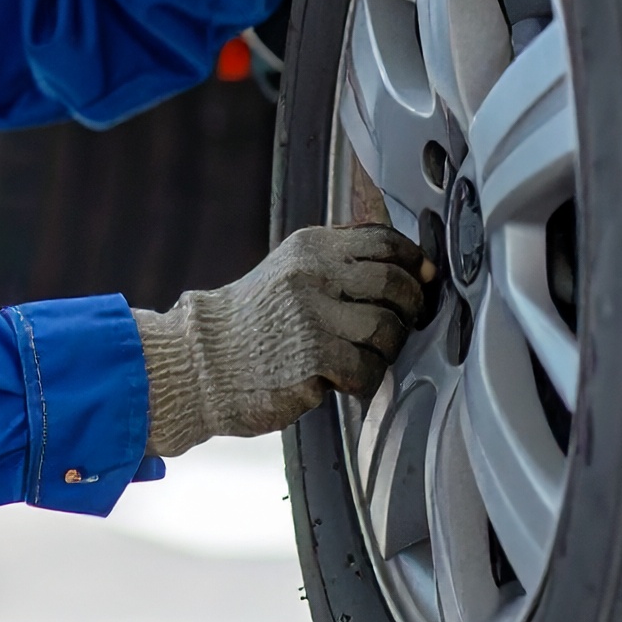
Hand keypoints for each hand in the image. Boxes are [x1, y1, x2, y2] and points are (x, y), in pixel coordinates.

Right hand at [135, 223, 428, 459]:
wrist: (200, 362)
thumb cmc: (251, 324)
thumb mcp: (290, 274)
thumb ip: (340, 266)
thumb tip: (414, 270)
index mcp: (310, 248)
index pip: (383, 240)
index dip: (412, 260)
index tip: (421, 278)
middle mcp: (313, 274)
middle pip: (395, 282)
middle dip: (410, 307)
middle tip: (398, 325)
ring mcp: (312, 315)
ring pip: (388, 328)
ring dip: (386, 349)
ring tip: (362, 356)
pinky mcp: (312, 358)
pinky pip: (368, 369)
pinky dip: (365, 380)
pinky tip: (343, 380)